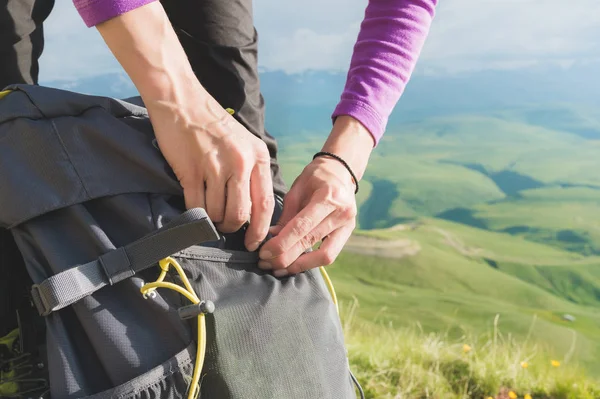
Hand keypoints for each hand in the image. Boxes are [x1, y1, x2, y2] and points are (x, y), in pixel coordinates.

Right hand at [148, 98, 274, 250]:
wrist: (182, 100)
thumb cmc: (214, 125)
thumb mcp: (245, 144)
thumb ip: (252, 173)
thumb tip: (254, 211)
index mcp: (257, 157)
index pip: (265, 204)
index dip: (260, 229)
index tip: (254, 243)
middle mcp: (240, 163)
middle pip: (241, 214)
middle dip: (233, 227)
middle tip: (226, 226)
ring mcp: (215, 167)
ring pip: (218, 212)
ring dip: (213, 218)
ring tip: (209, 207)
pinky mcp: (190, 170)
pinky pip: (197, 205)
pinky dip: (196, 212)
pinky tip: (195, 204)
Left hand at [258, 116, 373, 274]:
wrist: (341, 171)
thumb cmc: (316, 176)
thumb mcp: (297, 189)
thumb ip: (286, 215)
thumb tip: (271, 239)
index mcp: (328, 197)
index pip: (302, 226)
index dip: (281, 243)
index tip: (264, 253)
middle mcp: (342, 213)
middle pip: (310, 242)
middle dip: (285, 257)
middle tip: (265, 262)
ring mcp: (348, 225)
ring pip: (324, 256)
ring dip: (298, 265)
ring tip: (277, 268)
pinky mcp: (348, 234)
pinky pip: (329, 255)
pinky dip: (310, 262)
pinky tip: (292, 265)